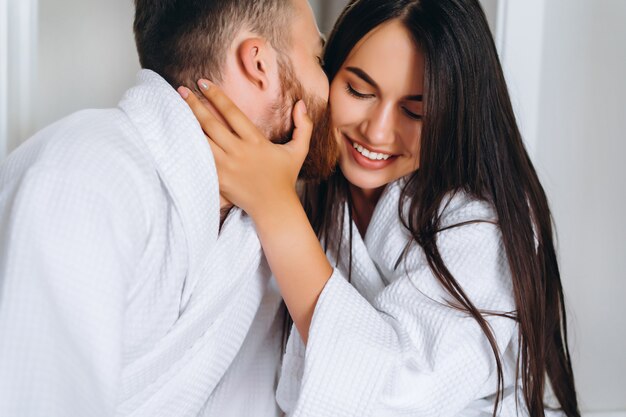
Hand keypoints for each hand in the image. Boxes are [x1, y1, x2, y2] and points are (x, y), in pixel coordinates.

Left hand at [178, 80, 312, 218]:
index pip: (232, 113)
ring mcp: (227, 167)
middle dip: (195, 105)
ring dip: (188, 124)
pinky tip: (177, 136)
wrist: (274, 207)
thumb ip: (303, 126)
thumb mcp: (299, 151)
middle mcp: (239, 152)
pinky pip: (200, 161)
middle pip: (212, 124)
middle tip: (181, 90)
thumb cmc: (285, 178)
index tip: (203, 83)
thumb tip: (301, 103)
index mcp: (256, 142)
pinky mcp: (219, 180)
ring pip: (202, 141)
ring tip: (175, 109)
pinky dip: (189, 148)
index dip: (217, 96)